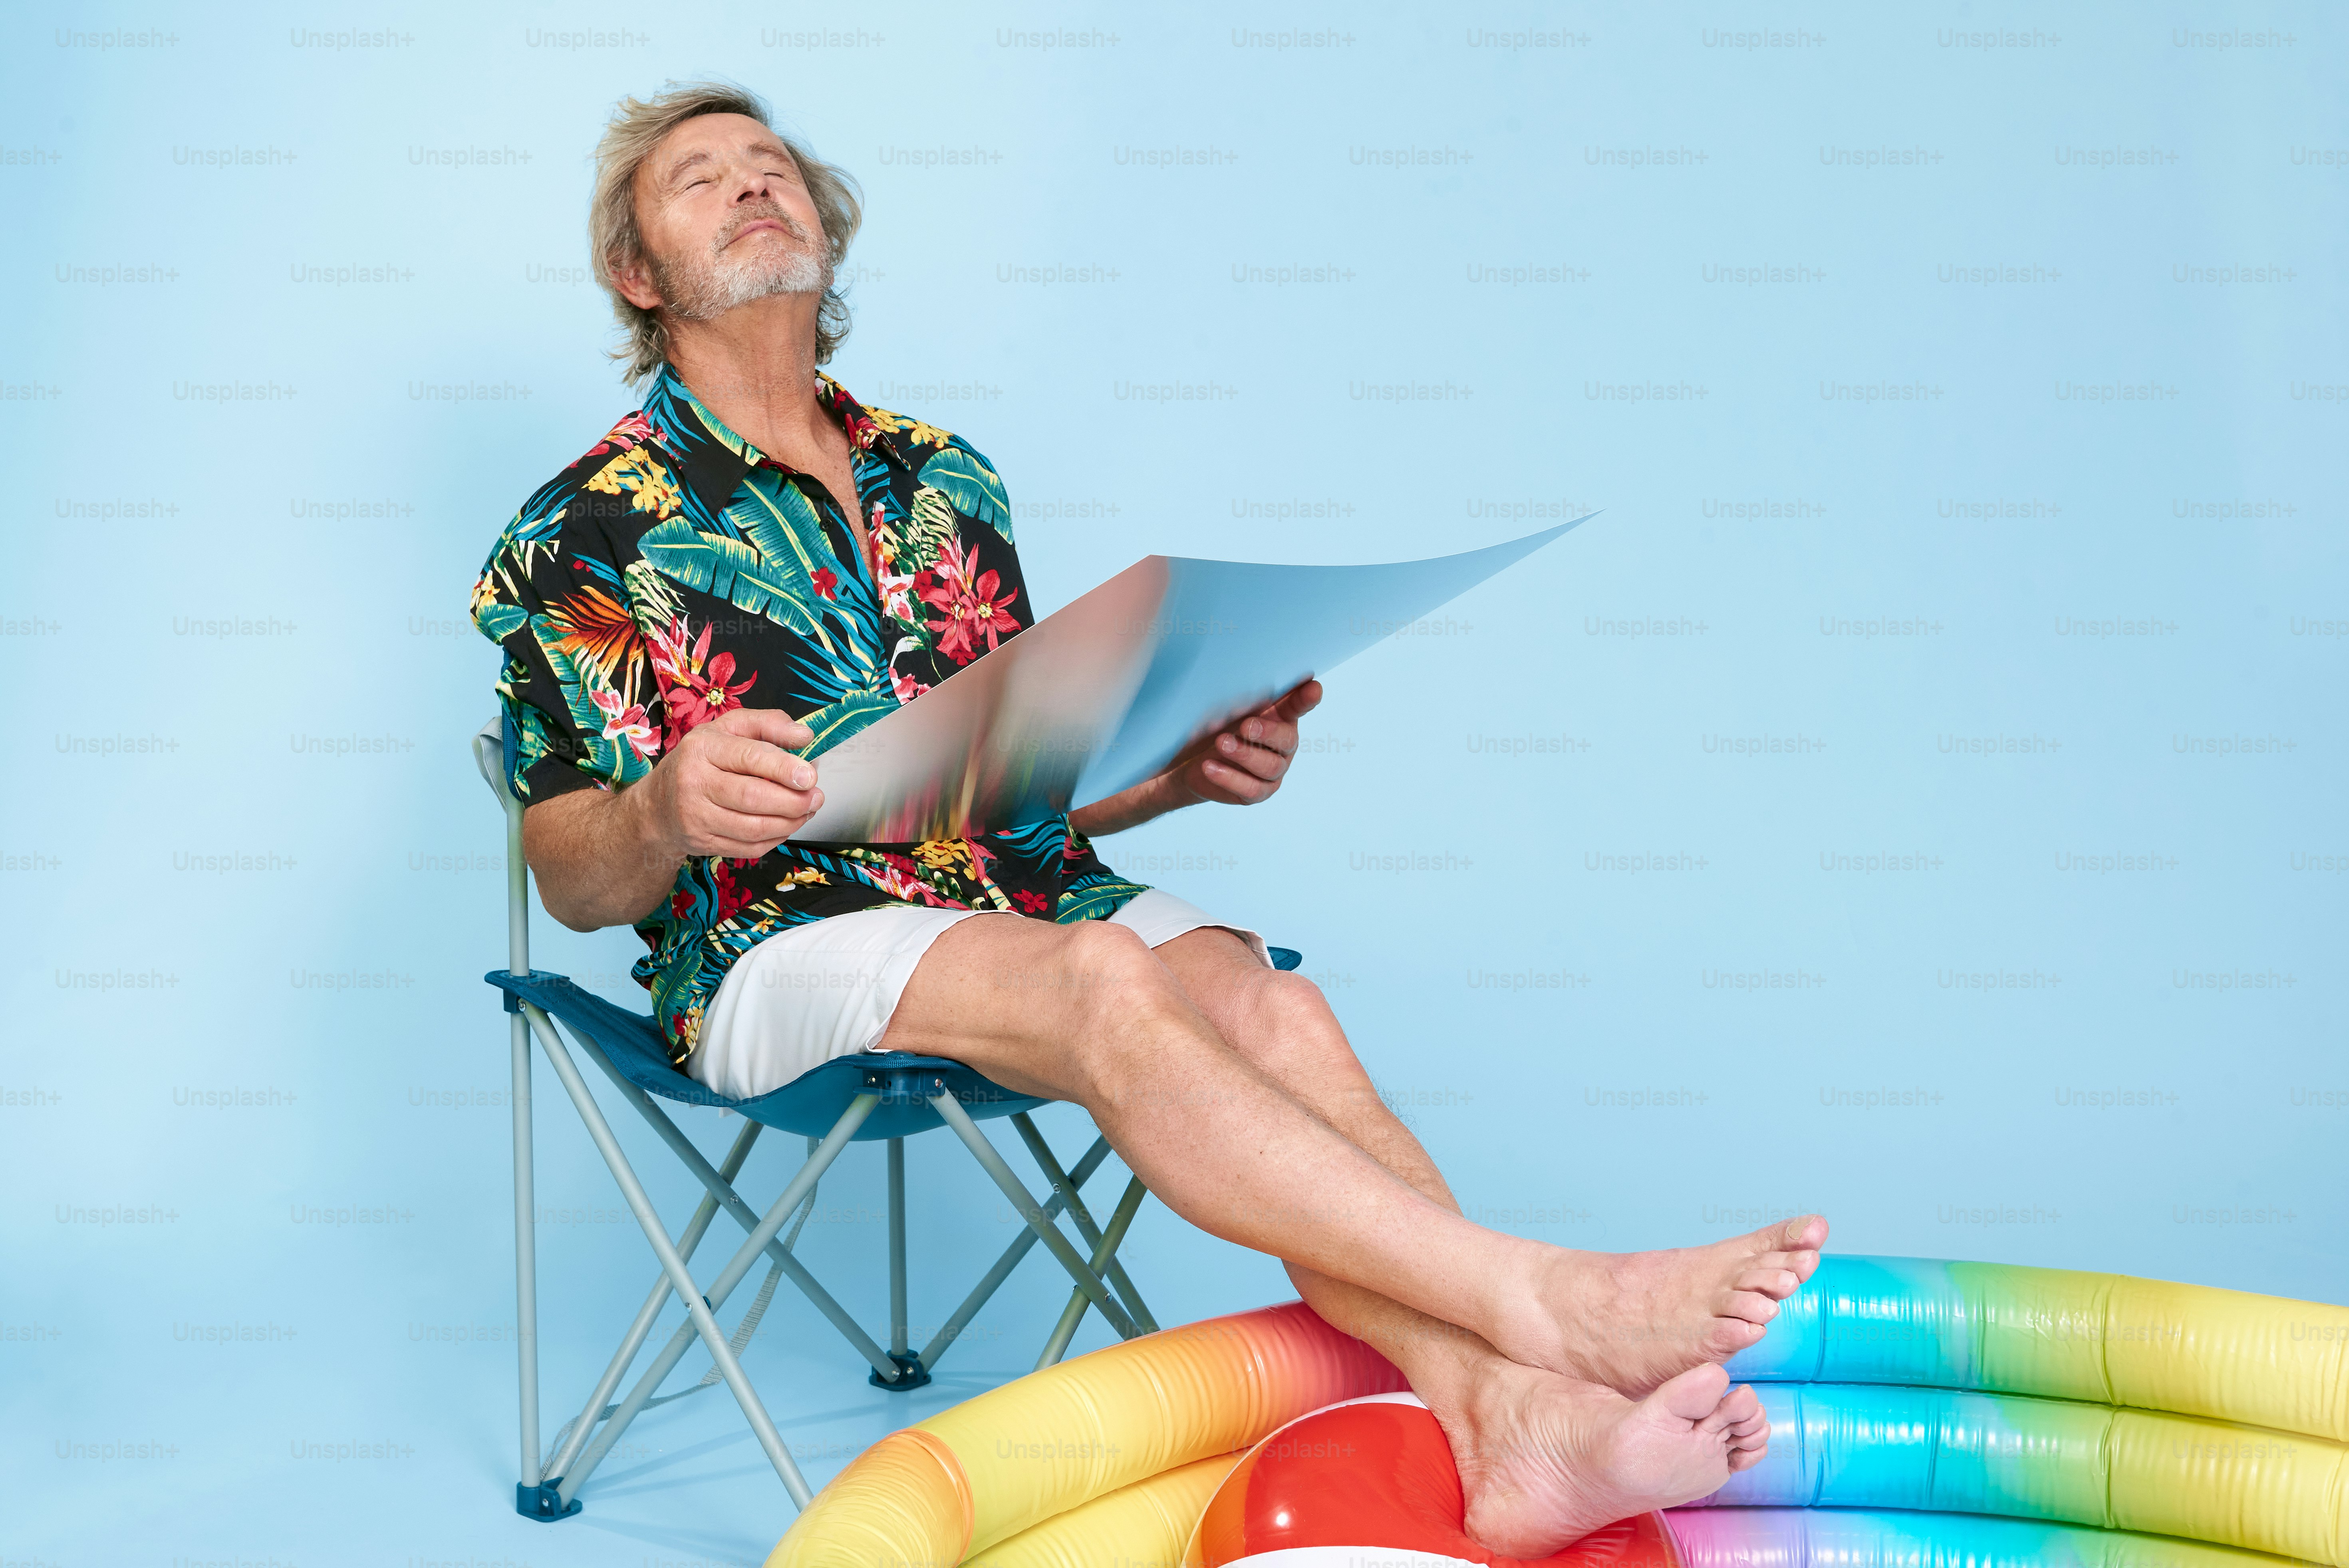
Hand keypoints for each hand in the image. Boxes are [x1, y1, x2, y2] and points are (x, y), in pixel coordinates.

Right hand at [632, 706, 823, 859]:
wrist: (657, 805)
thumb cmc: (701, 760)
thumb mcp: (728, 729)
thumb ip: (768, 724)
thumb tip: (805, 735)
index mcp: (703, 747)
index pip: (748, 757)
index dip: (783, 768)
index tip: (810, 776)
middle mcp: (693, 782)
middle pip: (753, 797)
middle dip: (793, 801)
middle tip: (816, 797)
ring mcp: (695, 817)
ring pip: (754, 828)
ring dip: (790, 823)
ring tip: (807, 810)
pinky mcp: (702, 843)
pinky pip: (749, 848)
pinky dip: (775, 839)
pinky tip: (786, 826)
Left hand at [1167, 677, 1322, 806]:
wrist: (1195, 763)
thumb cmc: (1218, 728)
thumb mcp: (1228, 709)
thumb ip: (1245, 696)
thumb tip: (1251, 672)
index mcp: (1282, 719)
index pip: (1298, 707)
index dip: (1306, 699)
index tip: (1314, 688)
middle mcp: (1283, 747)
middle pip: (1287, 741)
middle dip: (1267, 733)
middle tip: (1245, 725)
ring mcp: (1274, 772)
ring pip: (1269, 767)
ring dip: (1244, 755)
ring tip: (1221, 744)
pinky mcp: (1258, 793)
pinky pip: (1251, 789)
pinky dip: (1229, 777)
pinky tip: (1209, 767)